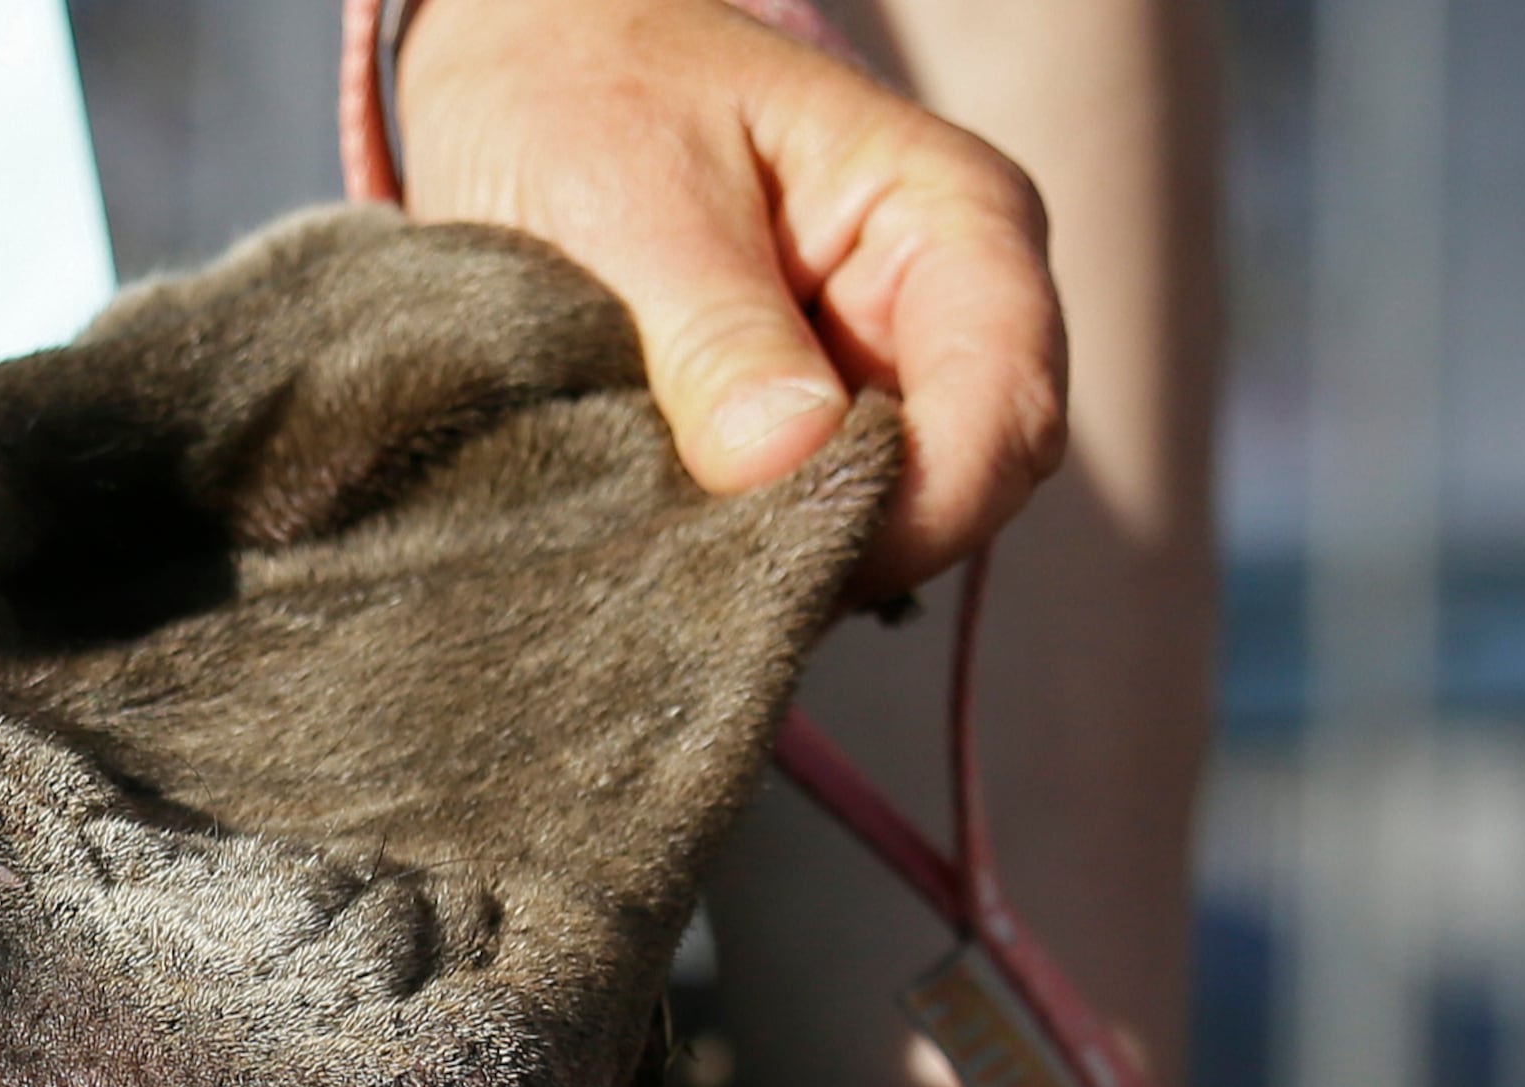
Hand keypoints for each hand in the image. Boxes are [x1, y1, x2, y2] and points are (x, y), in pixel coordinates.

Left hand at [396, 0, 1066, 595]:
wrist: (518, 74)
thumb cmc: (587, 91)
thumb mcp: (632, 193)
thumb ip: (715, 329)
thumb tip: (789, 456)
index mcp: (951, 216)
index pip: (1006, 407)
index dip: (920, 509)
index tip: (786, 558)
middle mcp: (939, 309)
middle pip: (962, 487)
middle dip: (849, 545)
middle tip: (702, 574)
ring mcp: (874, 375)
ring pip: (884, 524)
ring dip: (784, 558)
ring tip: (665, 549)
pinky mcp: (800, 430)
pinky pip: (802, 526)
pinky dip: (740, 551)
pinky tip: (660, 543)